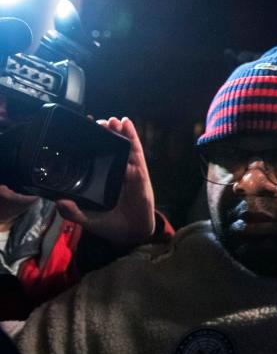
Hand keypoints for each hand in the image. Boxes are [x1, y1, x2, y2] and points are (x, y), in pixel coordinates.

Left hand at [55, 117, 155, 247]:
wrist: (131, 234)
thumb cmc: (110, 224)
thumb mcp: (87, 219)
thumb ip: (73, 212)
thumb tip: (59, 201)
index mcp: (101, 179)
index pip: (95, 157)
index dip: (89, 142)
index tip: (81, 128)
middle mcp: (114, 172)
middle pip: (110, 148)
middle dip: (105, 133)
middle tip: (97, 121)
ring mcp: (128, 171)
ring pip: (123, 146)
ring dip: (119, 131)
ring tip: (112, 119)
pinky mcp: (139, 173)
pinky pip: (136, 153)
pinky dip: (133, 137)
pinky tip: (127, 124)